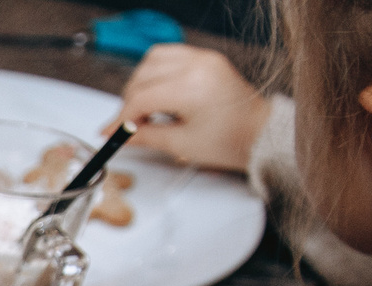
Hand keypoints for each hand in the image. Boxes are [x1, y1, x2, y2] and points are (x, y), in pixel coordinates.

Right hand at [111, 44, 270, 173]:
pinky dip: (157, 71)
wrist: (259, 133)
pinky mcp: (206, 58)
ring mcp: (203, 58)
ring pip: (153, 60)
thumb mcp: (181, 144)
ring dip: (141, 82)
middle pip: (142, 76)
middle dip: (130, 101)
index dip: (122, 117)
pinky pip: (170, 54)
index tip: (112, 132)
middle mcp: (197, 65)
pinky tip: (158, 91)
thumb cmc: (230, 140)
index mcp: (191, 87)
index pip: (140, 97)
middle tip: (131, 124)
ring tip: (145, 107)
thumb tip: (120, 134)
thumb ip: (145, 136)